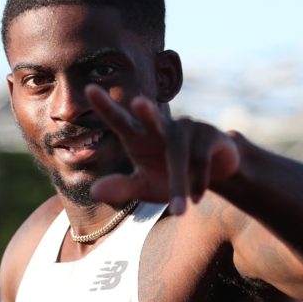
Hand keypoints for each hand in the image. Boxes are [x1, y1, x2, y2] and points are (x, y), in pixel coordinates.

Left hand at [85, 84, 239, 213]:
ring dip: (179, 184)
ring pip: (179, 153)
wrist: (213, 174)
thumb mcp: (145, 187)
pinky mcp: (209, 134)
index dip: (105, 106)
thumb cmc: (170, 178)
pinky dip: (198, 181)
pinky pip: (200, 158)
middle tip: (139, 103)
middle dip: (146, 111)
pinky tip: (196, 199)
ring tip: (179, 213)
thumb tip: (93, 191)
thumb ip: (122, 187)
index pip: (119, 120)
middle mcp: (160, 126)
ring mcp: (186, 126)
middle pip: (151, 117)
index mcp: (139, 136)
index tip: (89, 88)